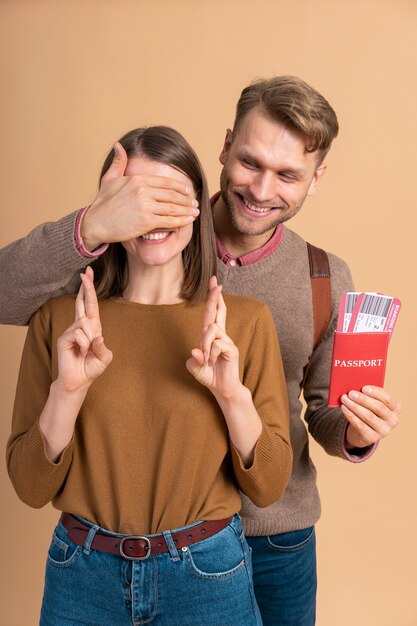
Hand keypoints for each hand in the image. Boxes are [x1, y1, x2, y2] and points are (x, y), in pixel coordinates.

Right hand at [56, 266, 112, 391]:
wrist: (78, 381)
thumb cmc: (91, 368)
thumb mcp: (104, 358)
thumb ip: (103, 347)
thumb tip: (97, 336)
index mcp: (92, 327)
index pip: (90, 305)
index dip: (89, 290)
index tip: (88, 274)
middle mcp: (80, 326)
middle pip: (82, 302)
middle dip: (86, 287)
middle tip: (86, 272)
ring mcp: (71, 330)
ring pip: (85, 324)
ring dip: (89, 339)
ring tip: (86, 351)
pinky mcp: (64, 338)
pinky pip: (78, 334)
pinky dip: (83, 344)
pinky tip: (80, 352)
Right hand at [81, 142, 198, 249]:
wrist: (96, 223)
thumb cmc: (103, 203)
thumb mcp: (109, 179)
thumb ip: (118, 162)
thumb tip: (119, 145)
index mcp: (138, 179)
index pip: (165, 182)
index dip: (180, 187)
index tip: (188, 191)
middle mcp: (143, 190)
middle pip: (172, 194)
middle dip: (186, 199)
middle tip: (195, 202)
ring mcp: (145, 206)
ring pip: (173, 207)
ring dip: (187, 210)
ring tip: (195, 212)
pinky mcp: (146, 221)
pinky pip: (169, 220)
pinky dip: (181, 220)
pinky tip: (189, 221)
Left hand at [186, 276, 240, 398]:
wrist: (222, 389)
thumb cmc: (210, 376)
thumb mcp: (195, 368)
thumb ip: (194, 360)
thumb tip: (196, 351)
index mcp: (210, 335)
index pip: (212, 313)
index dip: (213, 298)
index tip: (214, 282)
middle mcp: (220, 335)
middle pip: (218, 311)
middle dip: (215, 296)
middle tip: (216, 282)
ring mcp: (227, 341)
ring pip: (211, 330)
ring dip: (205, 343)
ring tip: (207, 359)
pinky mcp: (232, 349)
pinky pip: (217, 344)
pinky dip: (211, 352)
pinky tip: (213, 361)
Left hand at [341, 386, 400, 448]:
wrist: (365, 430)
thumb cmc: (370, 410)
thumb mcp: (373, 402)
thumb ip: (369, 395)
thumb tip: (357, 387)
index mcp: (396, 408)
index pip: (388, 399)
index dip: (376, 393)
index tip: (364, 388)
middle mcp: (393, 420)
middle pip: (378, 407)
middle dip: (363, 399)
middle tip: (351, 393)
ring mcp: (383, 431)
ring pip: (368, 416)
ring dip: (354, 406)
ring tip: (345, 399)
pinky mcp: (372, 438)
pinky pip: (360, 425)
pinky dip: (350, 415)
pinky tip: (344, 408)